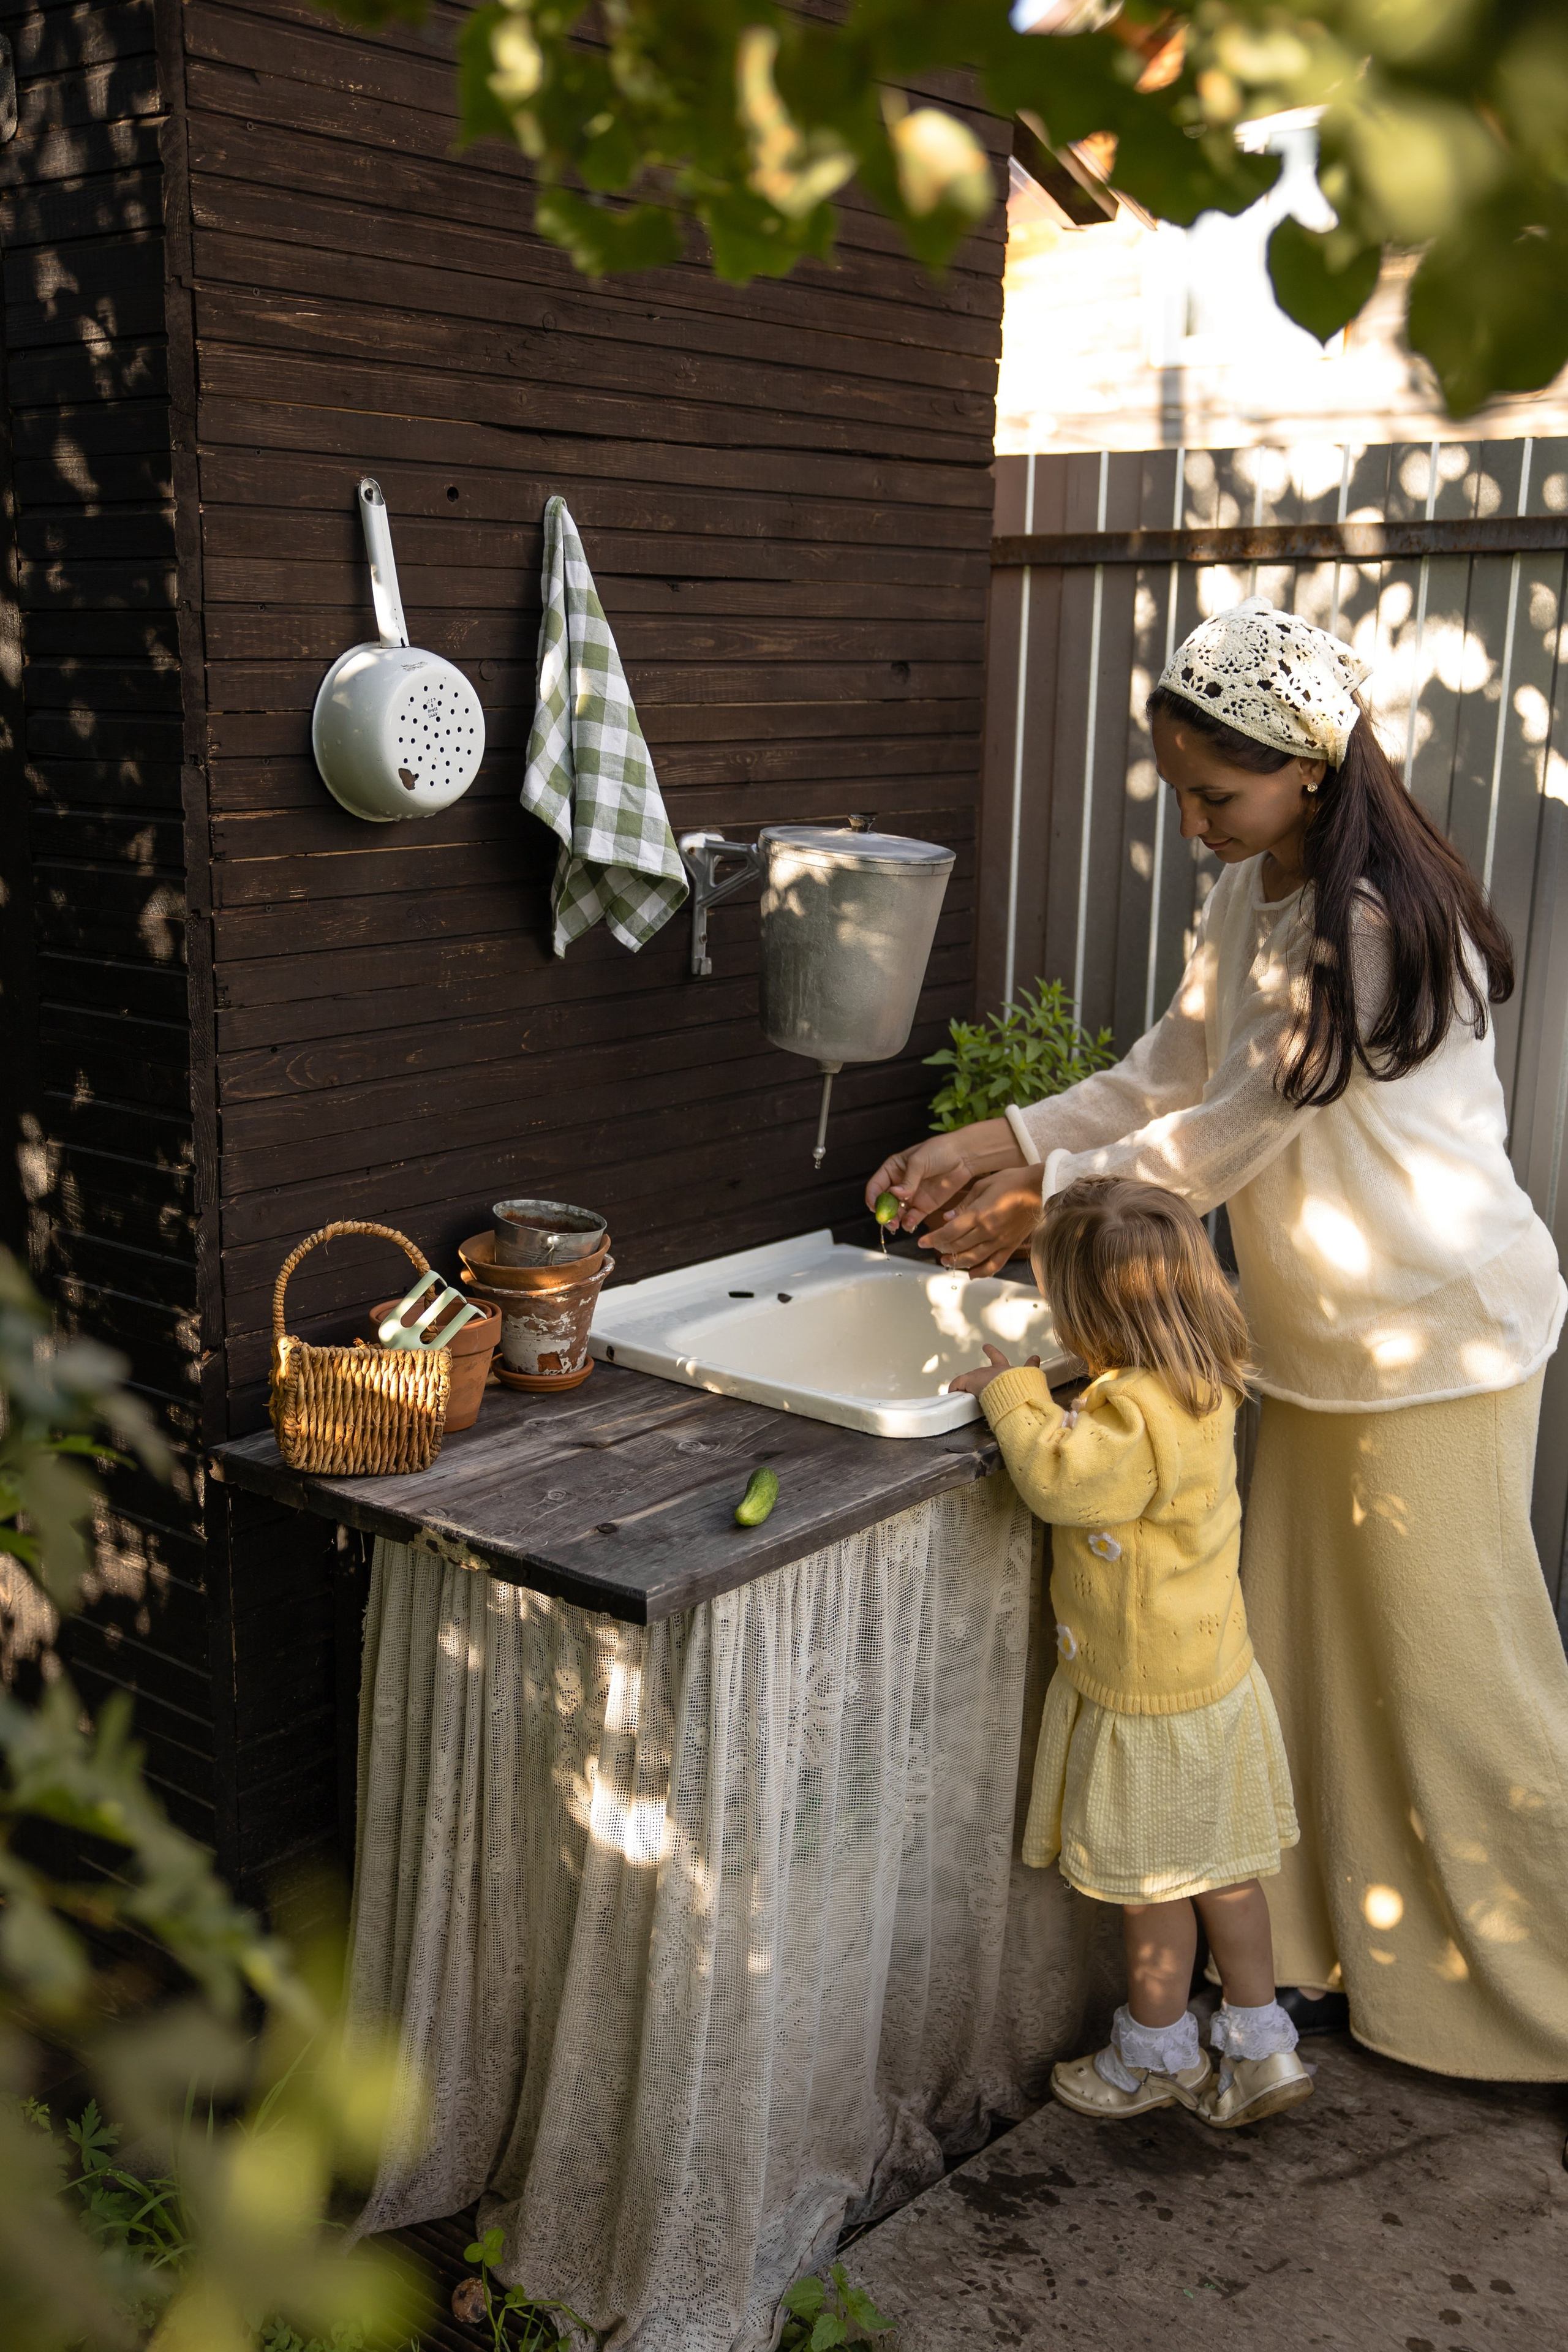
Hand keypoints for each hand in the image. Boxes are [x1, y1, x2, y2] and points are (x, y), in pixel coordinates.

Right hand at [865, 1119, 1022, 1234]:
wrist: (965, 1156)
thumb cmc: (940, 1151)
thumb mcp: (920, 1161)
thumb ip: (908, 1179)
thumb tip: (895, 1194)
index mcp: (893, 1169)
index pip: (876, 1185)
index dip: (873, 1197)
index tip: (875, 1208)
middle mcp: (900, 1184)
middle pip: (885, 1203)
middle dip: (885, 1213)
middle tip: (888, 1221)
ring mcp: (912, 1196)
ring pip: (897, 1213)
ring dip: (895, 1220)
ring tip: (898, 1225)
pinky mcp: (925, 1206)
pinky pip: (913, 1217)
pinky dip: (909, 1223)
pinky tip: (910, 1224)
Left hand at [919, 1164, 1046, 1275]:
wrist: (1040, 1188)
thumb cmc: (1012, 1181)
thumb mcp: (982, 1186)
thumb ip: (963, 1204)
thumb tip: (947, 1218)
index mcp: (979, 1214)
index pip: (949, 1232)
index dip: (933, 1239)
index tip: (923, 1242)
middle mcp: (988, 1231)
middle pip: (958, 1246)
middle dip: (942, 1248)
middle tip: (934, 1247)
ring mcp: (1000, 1241)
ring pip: (973, 1258)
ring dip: (956, 1262)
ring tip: (946, 1261)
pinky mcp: (1011, 1246)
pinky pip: (994, 1264)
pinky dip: (981, 1272)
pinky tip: (971, 1273)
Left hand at [948, 1343, 1040, 1396]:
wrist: (1012, 1389)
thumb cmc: (1021, 1386)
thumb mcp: (1029, 1376)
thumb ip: (1031, 1367)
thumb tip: (1036, 1357)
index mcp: (1005, 1369)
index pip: (998, 1358)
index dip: (991, 1352)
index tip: (985, 1346)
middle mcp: (991, 1370)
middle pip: (982, 1372)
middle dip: (979, 1379)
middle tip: (975, 1384)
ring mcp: (980, 1375)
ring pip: (971, 1379)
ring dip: (970, 1386)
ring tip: (964, 1393)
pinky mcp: (970, 1381)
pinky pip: (959, 1383)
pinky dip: (955, 1387)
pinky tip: (952, 1392)